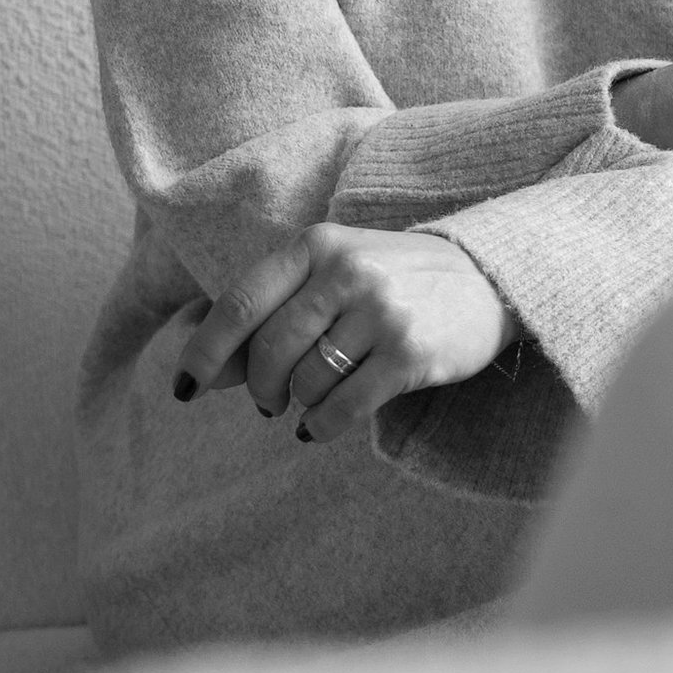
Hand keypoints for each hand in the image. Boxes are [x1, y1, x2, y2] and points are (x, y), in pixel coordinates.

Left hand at [176, 222, 515, 440]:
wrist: (487, 278)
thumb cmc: (391, 281)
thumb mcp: (328, 276)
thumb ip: (267, 314)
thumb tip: (202, 369)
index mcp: (316, 245)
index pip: (240, 304)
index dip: (204, 351)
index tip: (185, 386)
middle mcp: (345, 272)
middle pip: (269, 352)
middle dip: (258, 390)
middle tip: (266, 404)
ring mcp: (380, 311)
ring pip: (305, 383)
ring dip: (298, 405)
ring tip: (313, 401)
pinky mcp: (409, 353)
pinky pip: (342, 409)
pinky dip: (321, 427)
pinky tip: (321, 427)